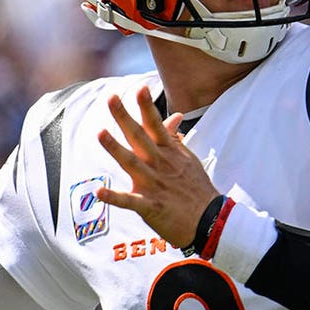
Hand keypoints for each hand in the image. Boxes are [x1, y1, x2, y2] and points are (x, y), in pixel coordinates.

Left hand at [96, 86, 219, 247]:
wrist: (210, 221)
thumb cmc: (197, 189)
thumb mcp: (188, 160)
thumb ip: (175, 138)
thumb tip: (175, 117)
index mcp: (169, 153)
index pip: (156, 125)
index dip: (147, 106)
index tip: (139, 87)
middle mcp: (160, 164)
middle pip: (140, 137)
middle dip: (125, 117)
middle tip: (111, 98)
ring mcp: (155, 185)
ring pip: (132, 163)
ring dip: (116, 148)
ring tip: (100, 133)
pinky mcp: (150, 206)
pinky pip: (129, 201)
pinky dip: (114, 197)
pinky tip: (99, 192)